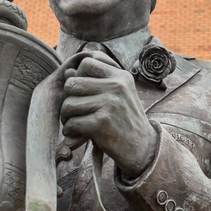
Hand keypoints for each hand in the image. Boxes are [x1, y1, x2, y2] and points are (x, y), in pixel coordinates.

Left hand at [60, 54, 157, 178]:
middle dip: (67, 100)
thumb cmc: (125, 120)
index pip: (87, 63)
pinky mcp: (102, 123)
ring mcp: (110, 104)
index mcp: (121, 76)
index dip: (78, 77)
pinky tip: (77, 134)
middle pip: (72, 84)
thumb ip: (94, 82)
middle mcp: (117, 86)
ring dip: (67, 117)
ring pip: (68, 104)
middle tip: (73, 112)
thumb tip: (67, 71)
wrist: (143, 147)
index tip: (82, 92)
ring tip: (74, 123)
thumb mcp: (118, 95)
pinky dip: (70, 131)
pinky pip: (72, 122)